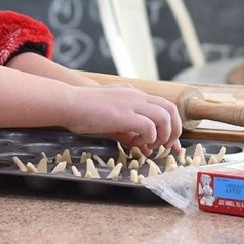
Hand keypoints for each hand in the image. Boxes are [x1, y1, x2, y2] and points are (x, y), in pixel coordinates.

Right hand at [63, 84, 181, 154]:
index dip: (172, 125)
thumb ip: (130, 134)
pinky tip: (139, 144)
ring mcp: (132, 104)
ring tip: (153, 146)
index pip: (164, 106)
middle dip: (175, 130)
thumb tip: (145, 148)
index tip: (171, 143)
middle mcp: (137, 96)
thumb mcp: (113, 121)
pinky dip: (149, 138)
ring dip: (164, 135)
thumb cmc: (85, 112)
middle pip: (171, 109)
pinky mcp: (125, 115)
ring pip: (165, 116)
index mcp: (134, 95)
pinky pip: (149, 127)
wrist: (68, 103)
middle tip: (167, 146)